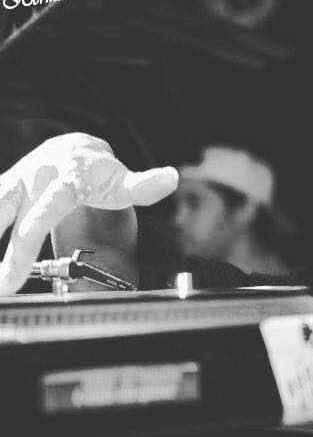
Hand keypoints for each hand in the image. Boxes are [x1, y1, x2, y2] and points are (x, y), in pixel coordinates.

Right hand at [0, 133, 177, 294]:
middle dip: (6, 254)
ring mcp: (15, 183)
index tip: (15, 273)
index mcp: (65, 181)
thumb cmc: (100, 172)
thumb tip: (171, 177)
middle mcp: (34, 179)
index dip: (28, 241)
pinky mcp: (3, 190)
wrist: (75, 149)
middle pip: (12, 215)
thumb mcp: (122, 181)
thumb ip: (144, 186)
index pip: (44, 213)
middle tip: (1, 288)